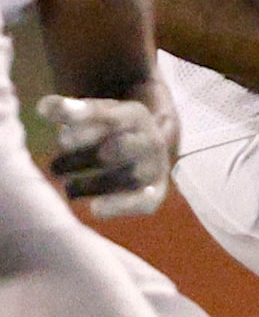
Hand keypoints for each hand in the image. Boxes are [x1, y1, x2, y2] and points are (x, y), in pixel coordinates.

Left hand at [38, 93, 169, 216]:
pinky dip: (121, 205)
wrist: (139, 149)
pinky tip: (95, 207)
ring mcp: (155, 166)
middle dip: (92, 156)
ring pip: (128, 178)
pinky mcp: (156, 192)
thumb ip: (66, 110)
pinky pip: (144, 202)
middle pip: (124, 147)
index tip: (62, 139)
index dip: (84, 130)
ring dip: (92, 185)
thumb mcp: (88, 114)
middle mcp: (150, 139)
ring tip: (68, 188)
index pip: (109, 118)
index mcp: (134, 115)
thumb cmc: (105, 131)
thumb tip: (44, 108)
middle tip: (60, 166)